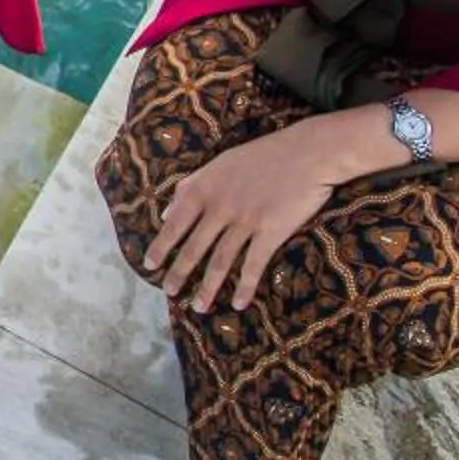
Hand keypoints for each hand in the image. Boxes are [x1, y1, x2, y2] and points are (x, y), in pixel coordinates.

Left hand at [142, 120, 345, 312]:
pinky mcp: (271, 231)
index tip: (149, 265)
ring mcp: (245, 220)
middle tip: (169, 292)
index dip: (161, 246)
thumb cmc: (264, 156)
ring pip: (221, 261)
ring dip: (208, 287)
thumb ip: (191, 187)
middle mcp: (221, 206)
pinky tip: (238, 304)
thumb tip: (164, 214)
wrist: (309, 152)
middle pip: (195, 247)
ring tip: (198, 307)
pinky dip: (245, 287)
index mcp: (205, 188)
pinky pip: (253, 265)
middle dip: (179, 273)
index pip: (176, 222)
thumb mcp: (220, 164)